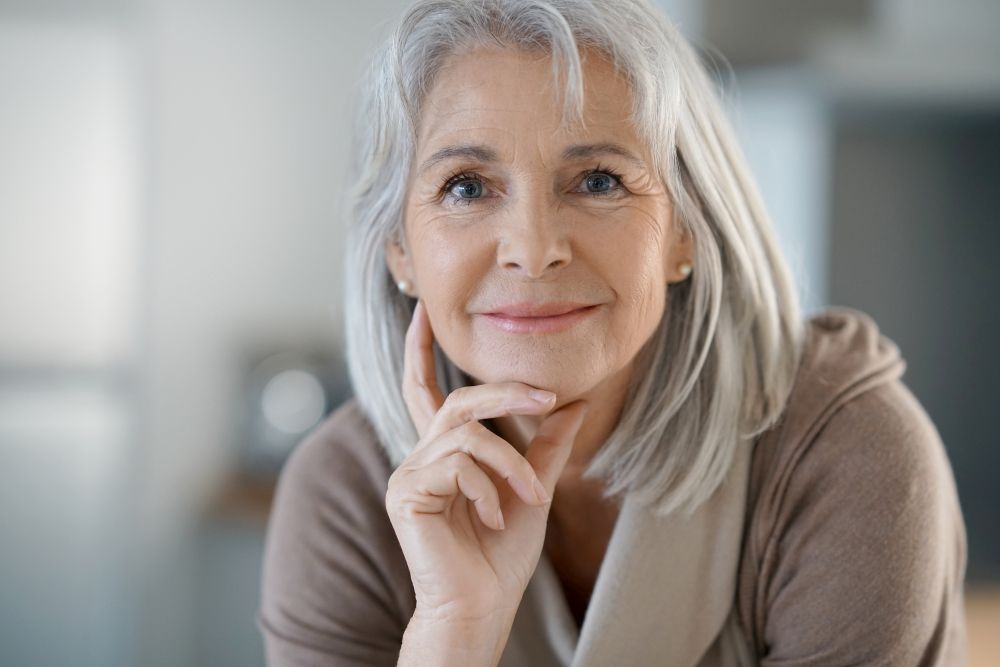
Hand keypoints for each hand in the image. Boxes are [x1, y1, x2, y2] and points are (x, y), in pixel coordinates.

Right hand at [385, 300, 586, 623]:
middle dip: (506, 393)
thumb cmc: (502, 555)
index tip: (423, 310)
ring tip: (529, 498)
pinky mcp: (405, 493)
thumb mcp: (532, 488)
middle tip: (550, 398)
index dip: (420, 350)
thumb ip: (546, 447)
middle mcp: (420, 457)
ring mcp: (409, 474)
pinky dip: (487, 488)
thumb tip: (572, 401)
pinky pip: (457, 463)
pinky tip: (493, 519)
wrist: (483, 605)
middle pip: (458, 402)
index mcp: (443, 453)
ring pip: (465, 433)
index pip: (426, 390)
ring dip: (511, 462)